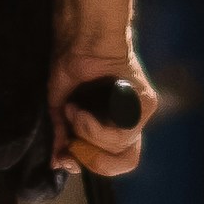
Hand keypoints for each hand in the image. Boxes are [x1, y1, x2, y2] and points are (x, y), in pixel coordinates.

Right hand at [51, 49, 155, 178]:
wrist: (82, 39)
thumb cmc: (72, 65)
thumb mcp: (61, 106)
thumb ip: (62, 135)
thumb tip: (58, 163)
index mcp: (114, 124)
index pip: (113, 161)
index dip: (91, 164)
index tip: (66, 155)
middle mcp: (130, 121)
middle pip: (126, 162)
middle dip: (95, 160)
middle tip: (73, 143)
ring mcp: (140, 113)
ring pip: (120, 148)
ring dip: (87, 134)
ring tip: (73, 112)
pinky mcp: (145, 104)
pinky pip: (123, 134)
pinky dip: (96, 128)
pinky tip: (81, 111)